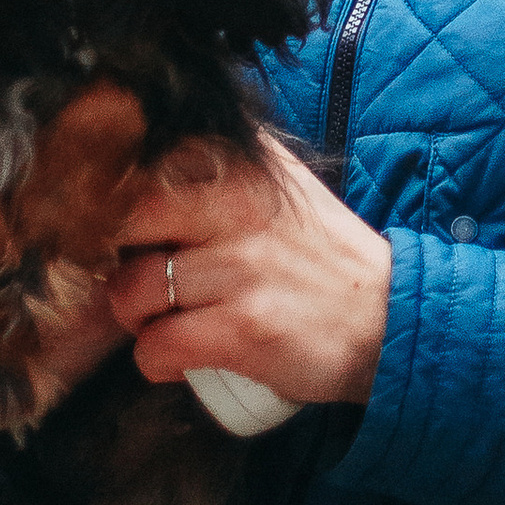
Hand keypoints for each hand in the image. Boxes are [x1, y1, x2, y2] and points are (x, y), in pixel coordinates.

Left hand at [107, 134, 391, 411]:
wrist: (387, 320)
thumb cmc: (322, 258)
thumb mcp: (283, 185)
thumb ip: (229, 156)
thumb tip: (152, 144)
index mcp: (241, 165)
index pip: (143, 164)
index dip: (117, 202)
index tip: (125, 230)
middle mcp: (238, 205)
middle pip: (126, 221)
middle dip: (117, 257)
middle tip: (136, 278)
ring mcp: (239, 267)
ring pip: (131, 291)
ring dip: (135, 318)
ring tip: (164, 321)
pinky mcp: (242, 328)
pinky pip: (156, 345)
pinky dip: (155, 360)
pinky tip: (177, 357)